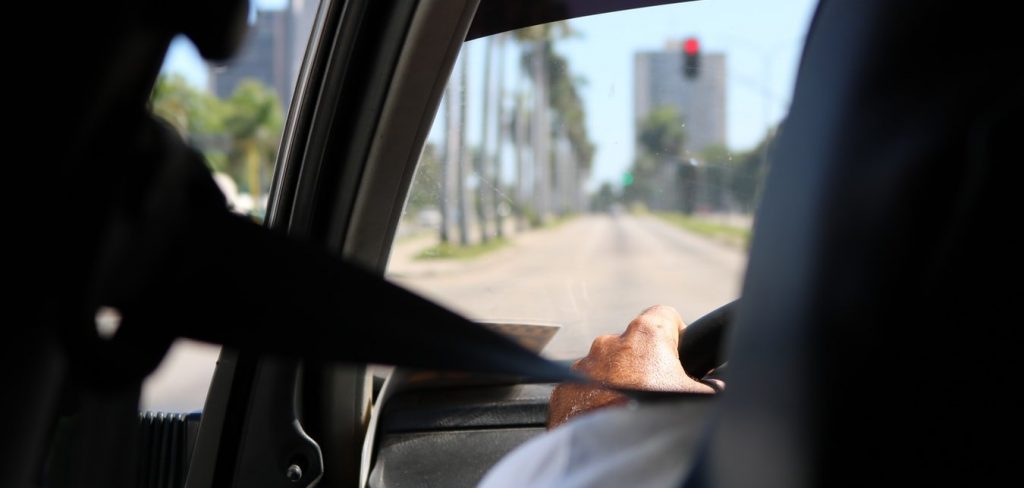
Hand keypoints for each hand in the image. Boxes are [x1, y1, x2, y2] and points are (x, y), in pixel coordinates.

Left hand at [547, 305, 715, 428]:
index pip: (665, 315)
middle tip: (657, 393)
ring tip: (630, 411)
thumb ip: (711, 385)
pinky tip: (608, 420)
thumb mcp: (700, 400)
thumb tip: (718, 387)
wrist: (610, 451)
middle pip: (634, 344)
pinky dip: (593, 400)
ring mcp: (583, 365)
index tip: (681, 354)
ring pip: (606, 367)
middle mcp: (610, 342)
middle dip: (644, 364)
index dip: (676, 334)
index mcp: (646, 334)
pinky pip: (583, 389)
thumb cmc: (656, 418)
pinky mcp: (564, 388)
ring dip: (617, 382)